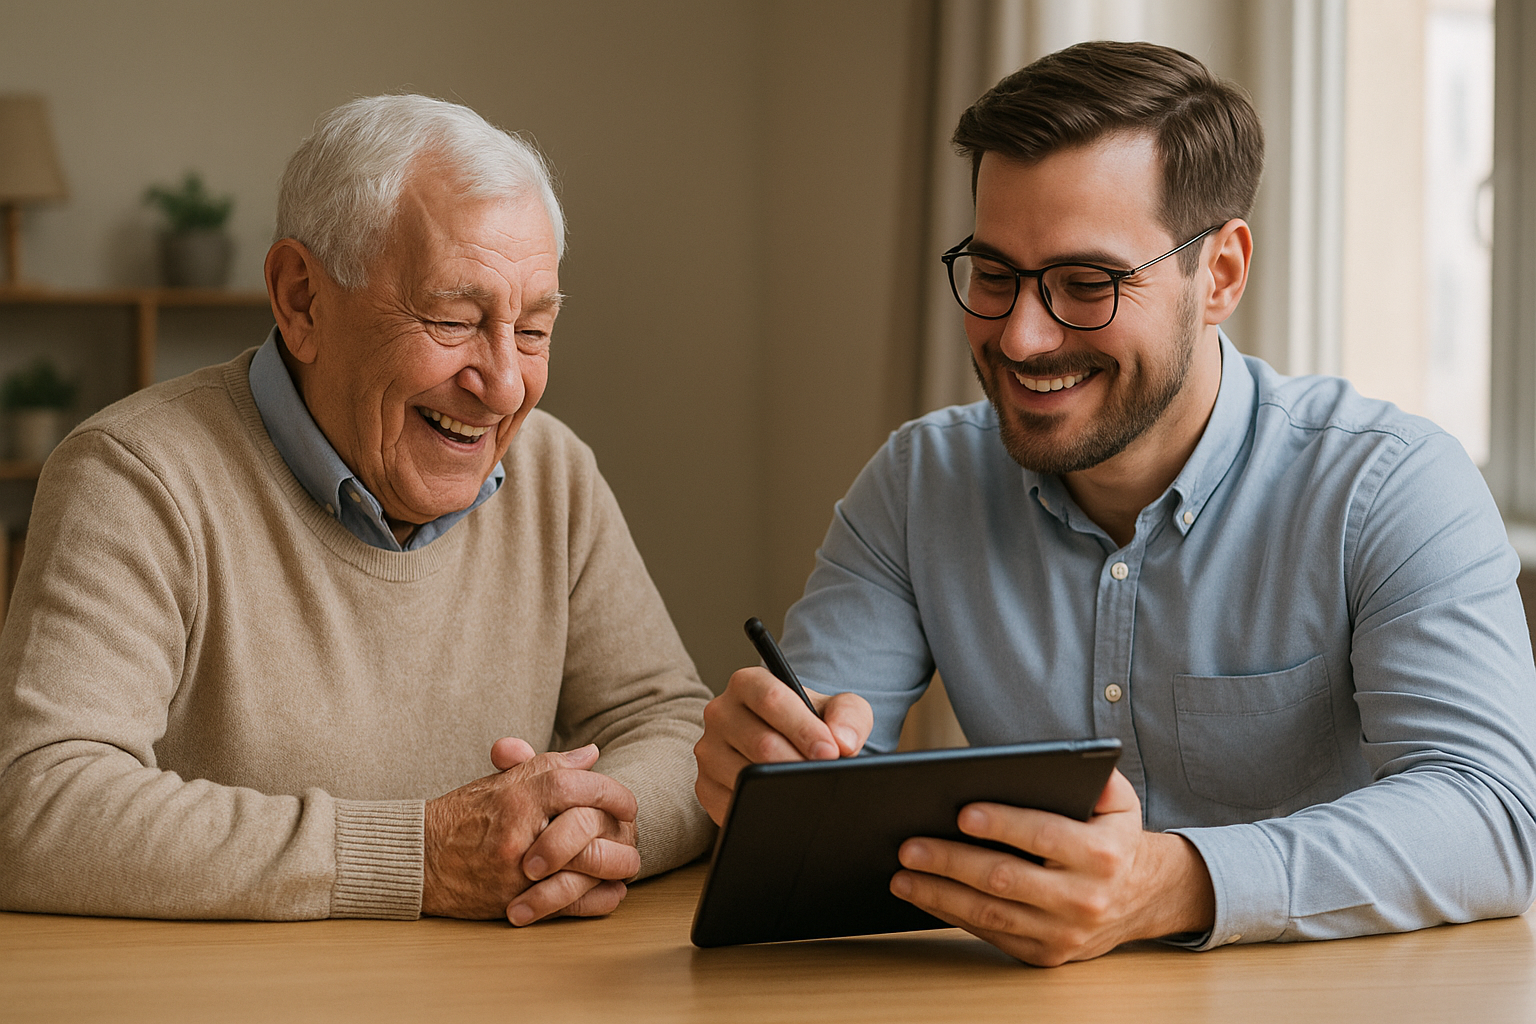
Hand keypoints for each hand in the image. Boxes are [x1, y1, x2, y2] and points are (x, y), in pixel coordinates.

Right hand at [422, 740, 639, 924]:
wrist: (418, 859)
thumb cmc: (462, 816)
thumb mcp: (501, 781)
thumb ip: (548, 766)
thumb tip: (591, 755)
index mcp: (516, 794)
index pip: (574, 783)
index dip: (608, 790)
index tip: (624, 801)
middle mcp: (519, 830)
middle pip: (585, 823)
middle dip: (617, 826)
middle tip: (630, 827)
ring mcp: (517, 868)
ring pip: (584, 865)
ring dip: (615, 862)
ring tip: (627, 858)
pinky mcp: (516, 900)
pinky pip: (570, 902)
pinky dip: (598, 898)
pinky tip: (612, 889)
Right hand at [693, 665, 873, 824]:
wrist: (787, 749)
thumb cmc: (809, 725)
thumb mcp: (835, 710)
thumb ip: (848, 715)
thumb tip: (844, 743)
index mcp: (748, 683)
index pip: (771, 699)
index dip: (803, 727)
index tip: (830, 752)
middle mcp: (720, 713)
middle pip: (761, 742)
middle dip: (799, 763)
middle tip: (825, 776)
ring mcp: (708, 752)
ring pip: (746, 776)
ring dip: (781, 788)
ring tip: (807, 789)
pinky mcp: (705, 787)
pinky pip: (732, 804)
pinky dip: (761, 809)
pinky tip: (782, 805)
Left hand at [888, 769, 1214, 965]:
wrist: (1141, 899)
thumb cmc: (1114, 839)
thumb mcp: (1119, 802)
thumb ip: (1097, 776)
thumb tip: (1063, 760)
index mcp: (1101, 855)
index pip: (1045, 836)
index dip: (1003, 824)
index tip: (961, 813)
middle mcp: (1083, 899)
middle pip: (1006, 879)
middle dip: (952, 862)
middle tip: (909, 846)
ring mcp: (1063, 934)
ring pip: (991, 914)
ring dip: (940, 894)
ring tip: (902, 875)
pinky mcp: (1045, 955)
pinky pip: (990, 935)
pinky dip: (951, 915)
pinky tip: (924, 895)